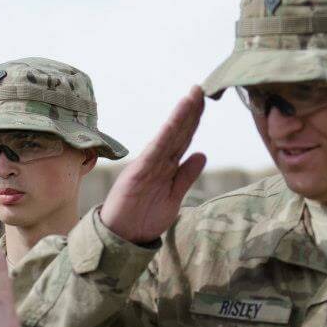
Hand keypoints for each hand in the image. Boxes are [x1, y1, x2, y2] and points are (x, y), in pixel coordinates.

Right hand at [100, 85, 206, 242]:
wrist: (122, 237)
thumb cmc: (145, 218)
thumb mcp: (174, 197)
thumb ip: (186, 176)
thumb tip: (202, 154)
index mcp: (166, 167)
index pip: (183, 139)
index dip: (194, 120)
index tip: (204, 100)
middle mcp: (157, 162)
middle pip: (177, 133)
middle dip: (189, 111)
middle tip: (200, 89)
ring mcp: (147, 166)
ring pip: (167, 138)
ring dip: (179, 118)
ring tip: (191, 98)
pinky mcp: (138, 174)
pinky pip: (154, 153)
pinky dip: (164, 138)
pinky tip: (173, 123)